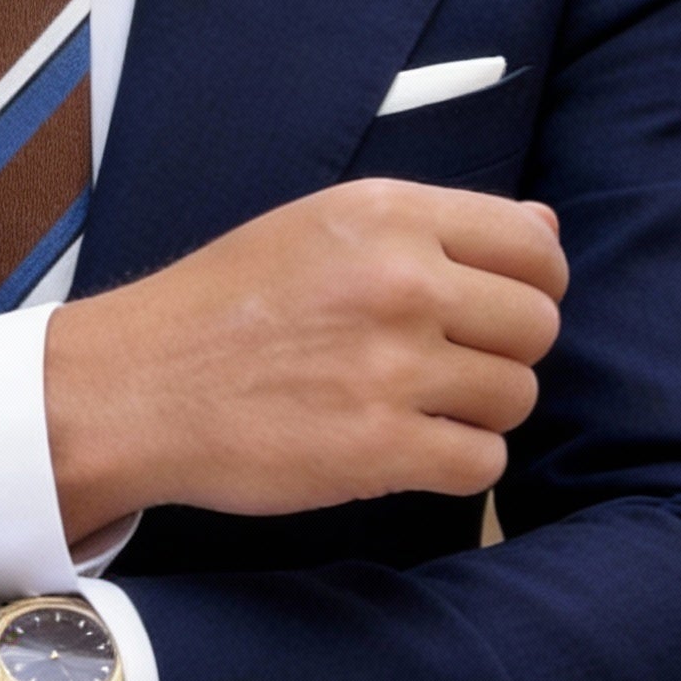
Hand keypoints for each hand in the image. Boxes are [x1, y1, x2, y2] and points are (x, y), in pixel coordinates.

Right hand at [46, 179, 566, 537]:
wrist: (133, 387)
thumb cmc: (221, 308)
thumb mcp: (318, 229)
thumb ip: (432, 227)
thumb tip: (548, 228)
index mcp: (387, 215)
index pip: (536, 247)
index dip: (531, 285)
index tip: (492, 311)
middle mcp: (399, 281)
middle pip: (537, 325)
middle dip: (503, 352)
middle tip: (443, 366)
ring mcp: (392, 366)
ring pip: (516, 396)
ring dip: (477, 412)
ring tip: (411, 407)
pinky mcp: (380, 447)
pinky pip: (483, 463)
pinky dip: (454, 464)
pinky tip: (402, 449)